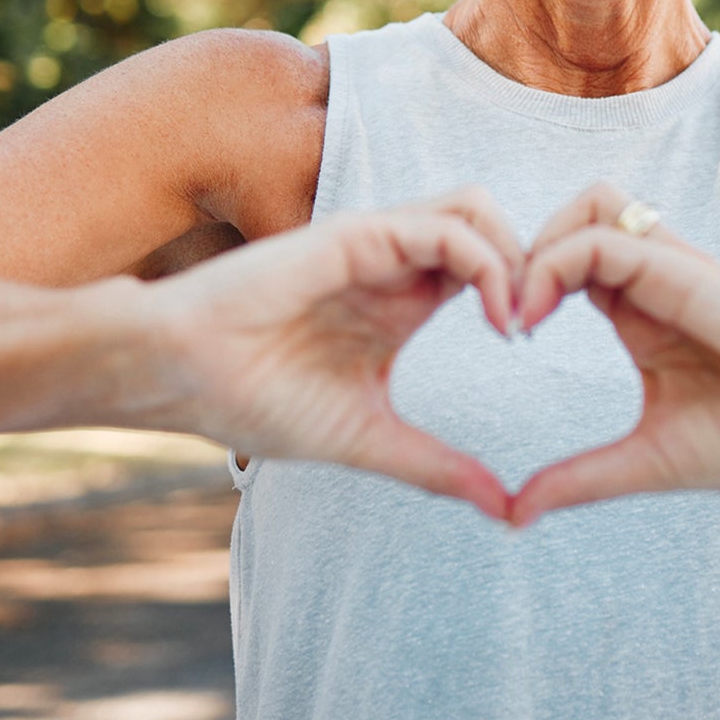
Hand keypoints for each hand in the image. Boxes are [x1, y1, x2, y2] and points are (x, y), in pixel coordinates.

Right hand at [150, 187, 522, 518]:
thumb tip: (505, 509)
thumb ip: (438, 465)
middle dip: (534, 264)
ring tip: (517, 320)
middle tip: (538, 325)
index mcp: (404, 301)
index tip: (534, 349)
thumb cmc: (257, 400)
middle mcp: (398, 263)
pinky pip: (444, 227)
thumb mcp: (369, 438)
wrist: (181, 376)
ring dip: (515, 255)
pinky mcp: (359, 235)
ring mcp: (379, 244)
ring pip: (476, 209)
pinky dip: (485, 262)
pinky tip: (494, 315)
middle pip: (493, 227)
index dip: (526, 294)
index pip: (488, 268)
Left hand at [508, 183, 719, 526]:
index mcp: (642, 313)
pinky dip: (560, 260)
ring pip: (591, 204)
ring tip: (520, 309)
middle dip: (523, 250)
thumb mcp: (650, 460)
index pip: (569, 259)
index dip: (525, 282)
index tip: (504, 334)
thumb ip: (583, 478)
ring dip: (542, 242)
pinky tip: (537, 313)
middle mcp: (655, 280)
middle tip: (501, 314)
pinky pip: (611, 238)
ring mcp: (674, 269)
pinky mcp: (690, 272)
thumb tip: (514, 513)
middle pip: (574, 216)